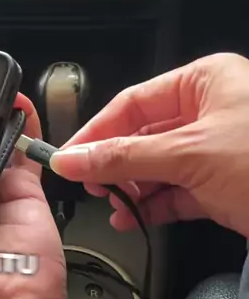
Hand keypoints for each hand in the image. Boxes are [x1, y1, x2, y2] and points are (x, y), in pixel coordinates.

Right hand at [50, 53, 248, 237]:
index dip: (96, 131)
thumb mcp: (188, 154)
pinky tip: (138, 216)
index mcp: (204, 82)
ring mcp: (221, 148)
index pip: (133, 102)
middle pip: (145, 135)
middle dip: (114, 164)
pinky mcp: (228, 183)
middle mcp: (211, 110)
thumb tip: (76, 158)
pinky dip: (157, 204)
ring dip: (134, 188)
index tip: (69, 156)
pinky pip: (181, 190)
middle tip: (87, 184)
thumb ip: (124, 157)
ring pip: (161, 165)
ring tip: (113, 205)